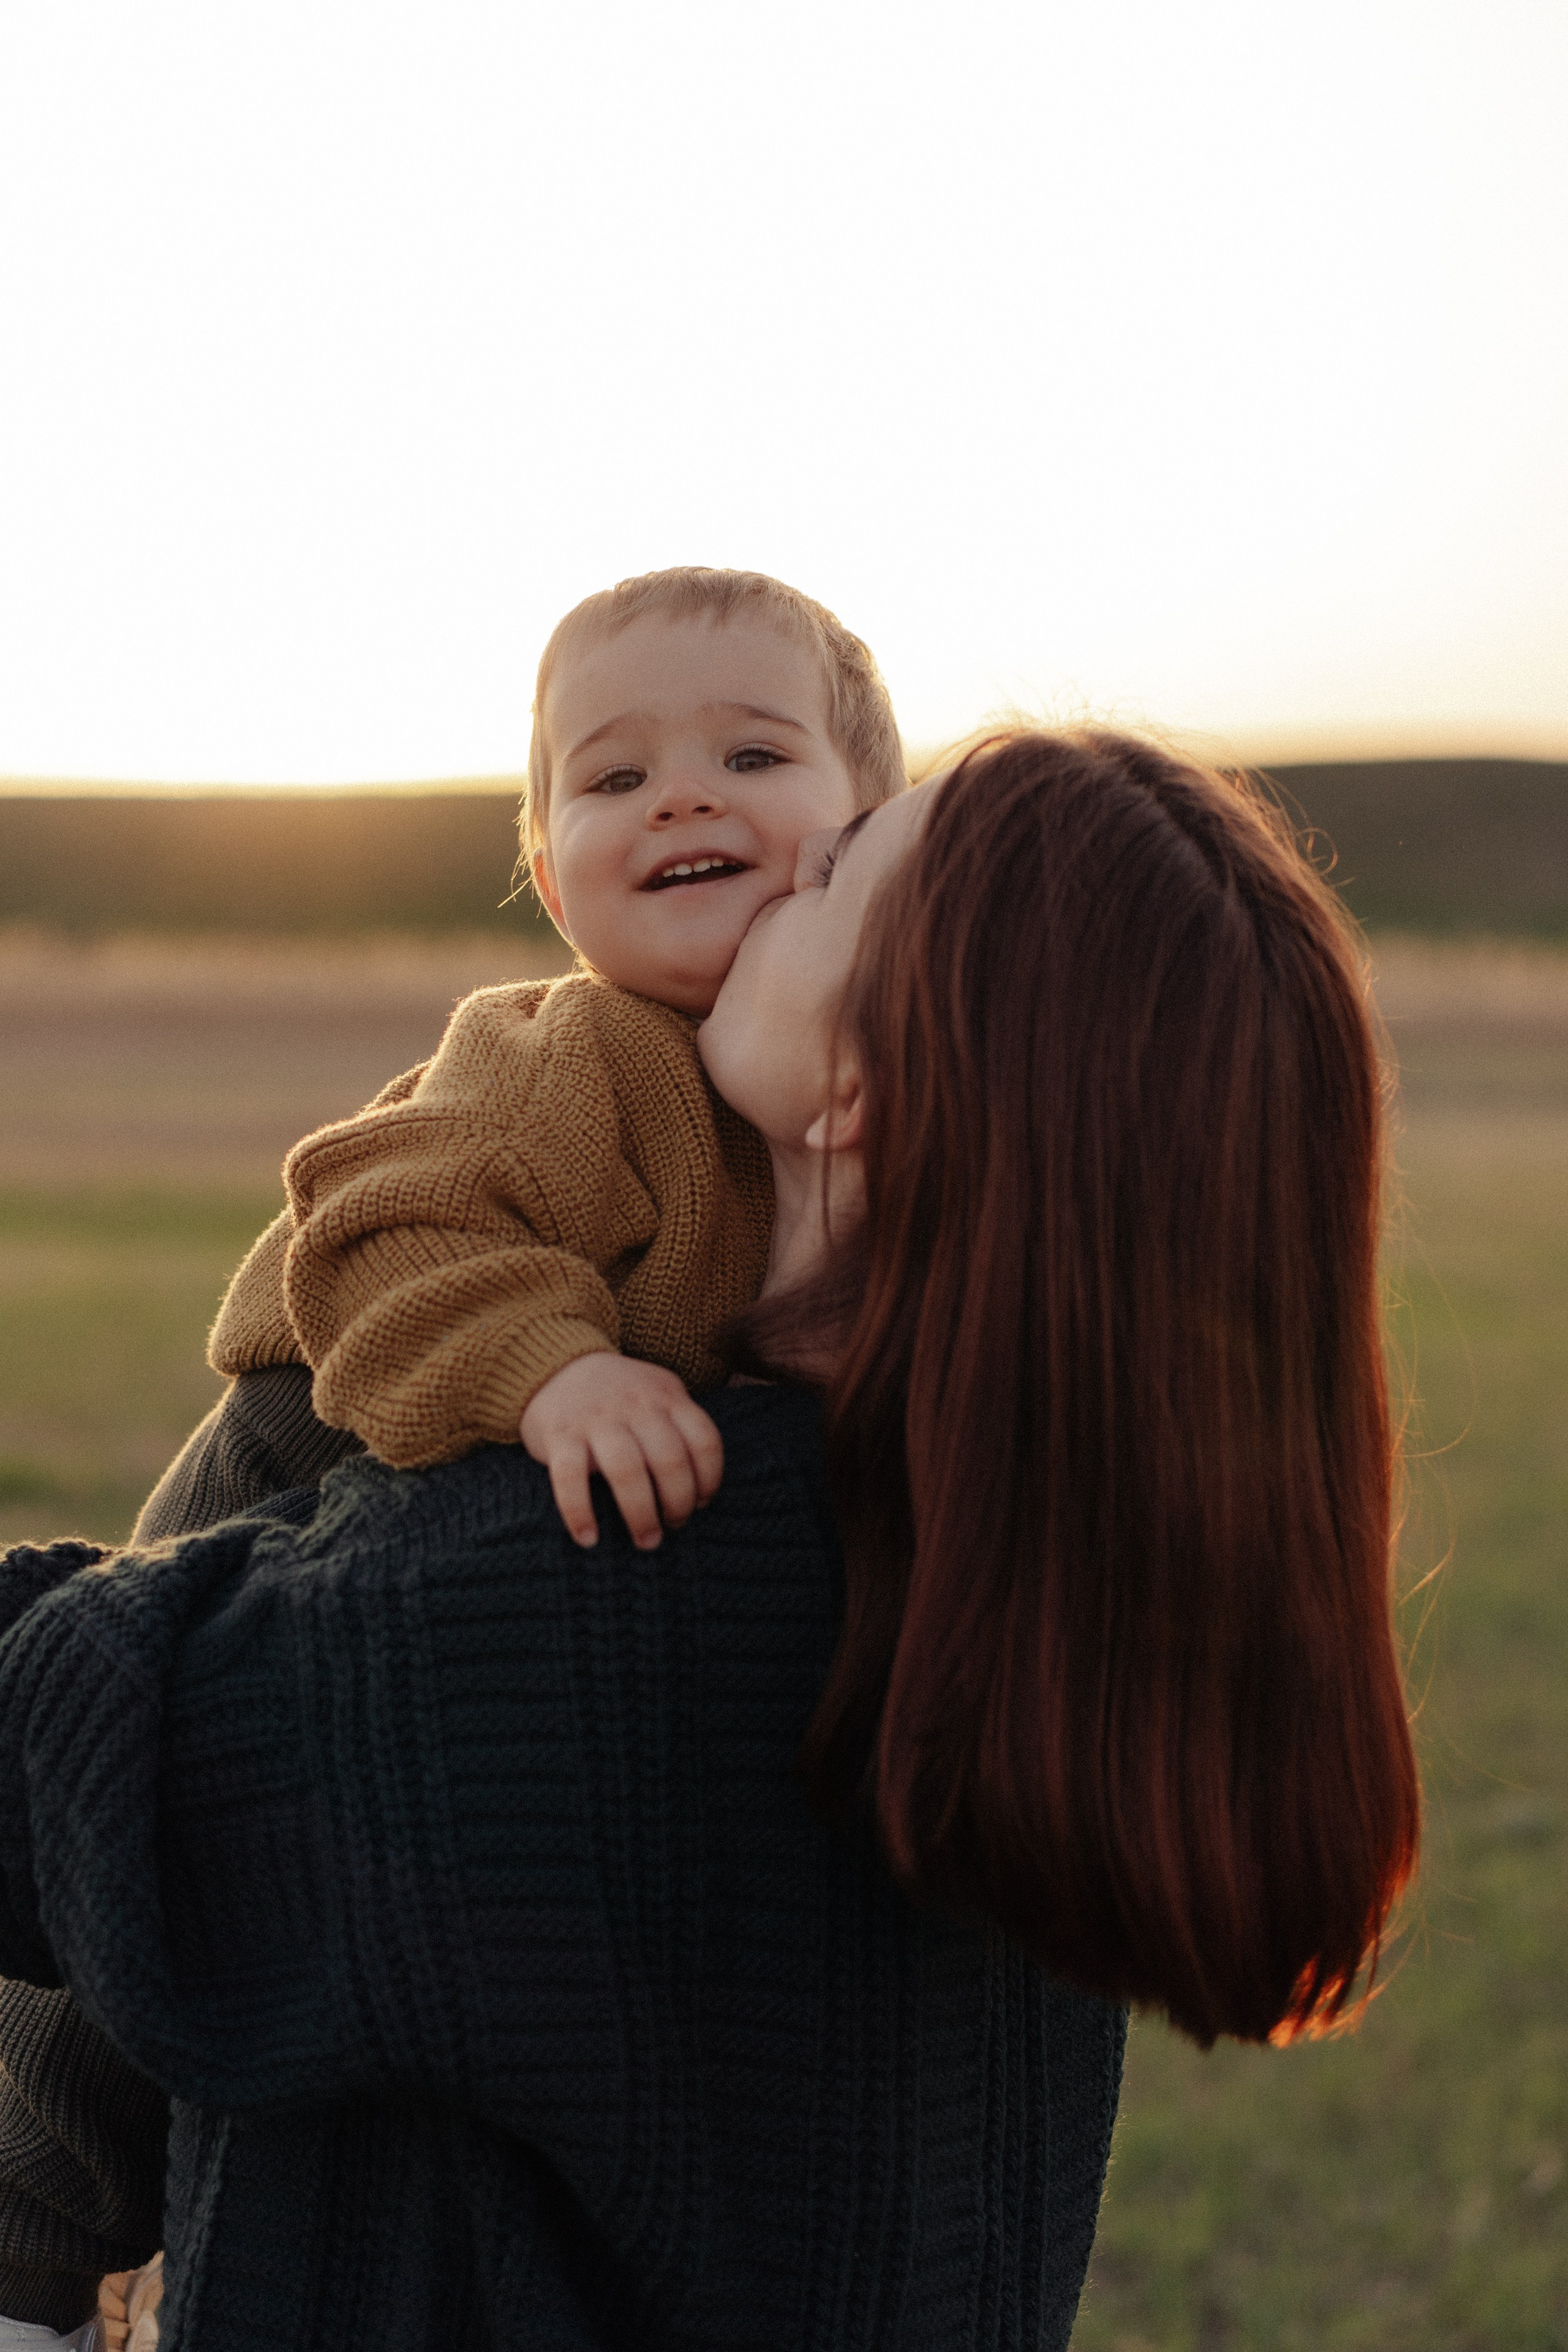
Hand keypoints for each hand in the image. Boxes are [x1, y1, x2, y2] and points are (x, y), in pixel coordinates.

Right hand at [519, 1353, 722, 1549]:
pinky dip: (579, 1514)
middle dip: (678, 1504)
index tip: (701, 1502)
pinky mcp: (560, 1435)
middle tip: (674, 1525)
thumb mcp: (657, 1393)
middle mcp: (635, 1405)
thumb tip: (700, 1492)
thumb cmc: (618, 1395)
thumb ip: (680, 1426)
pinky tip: (588, 1539)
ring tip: (647, 1540)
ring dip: (641, 1515)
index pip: (704, 1441)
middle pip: (670, 1461)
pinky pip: (570, 1479)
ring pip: (627, 1472)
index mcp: (665, 1396)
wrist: (555, 1366)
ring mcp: (596, 1419)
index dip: (709, 1479)